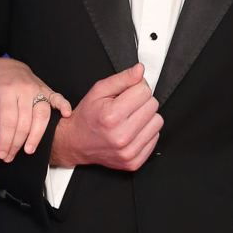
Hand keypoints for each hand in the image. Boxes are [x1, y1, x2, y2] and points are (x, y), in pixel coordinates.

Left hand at [0, 58, 72, 161]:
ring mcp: (37, 89)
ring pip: (41, 116)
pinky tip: (66, 115)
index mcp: (6, 92)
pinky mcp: (47, 90)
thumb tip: (1, 137)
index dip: (6, 141)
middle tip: (11, 156)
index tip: (3, 154)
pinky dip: (64, 106)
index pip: (8, 122)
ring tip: (29, 150)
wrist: (7, 67)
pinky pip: (58, 98)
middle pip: (24, 123)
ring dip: (36, 136)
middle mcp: (24, 90)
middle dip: (17, 144)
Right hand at [49, 62, 163, 171]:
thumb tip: (140, 70)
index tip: (127, 94)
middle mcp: (121, 136)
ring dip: (146, 117)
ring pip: (157, 122)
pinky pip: (155, 138)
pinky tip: (132, 132)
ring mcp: (128, 151)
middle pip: (153, 105)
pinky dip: (146, 133)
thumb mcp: (99, 91)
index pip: (144, 91)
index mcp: (112, 116)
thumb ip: (122, 78)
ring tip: (130, 119)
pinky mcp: (134, 162)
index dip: (136, 88)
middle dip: (142, 102)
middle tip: (127, 107)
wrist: (75, 143)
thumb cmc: (87, 117)